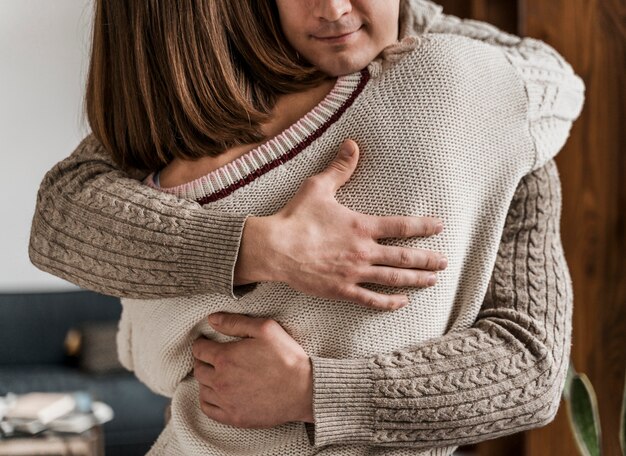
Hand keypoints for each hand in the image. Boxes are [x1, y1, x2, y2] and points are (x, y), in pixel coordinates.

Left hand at [192, 313, 313, 428]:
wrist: (304, 390)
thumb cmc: (287, 357)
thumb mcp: (265, 329)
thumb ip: (235, 322)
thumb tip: (212, 319)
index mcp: (226, 358)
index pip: (199, 349)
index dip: (202, 343)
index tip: (206, 342)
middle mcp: (221, 381)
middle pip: (198, 369)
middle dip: (202, 360)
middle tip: (210, 356)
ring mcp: (226, 401)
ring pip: (202, 389)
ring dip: (205, 379)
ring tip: (215, 373)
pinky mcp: (234, 417)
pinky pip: (208, 409)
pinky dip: (207, 399)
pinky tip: (215, 393)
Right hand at [234, 139, 446, 310]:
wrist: (275, 249)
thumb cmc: (296, 217)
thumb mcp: (318, 187)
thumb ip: (340, 168)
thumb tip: (352, 144)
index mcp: (362, 226)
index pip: (402, 226)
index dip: (424, 226)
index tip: (439, 227)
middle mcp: (364, 251)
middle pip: (405, 257)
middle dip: (428, 259)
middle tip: (443, 262)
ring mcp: (354, 273)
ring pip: (394, 279)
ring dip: (416, 280)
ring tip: (432, 280)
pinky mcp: (342, 290)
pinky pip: (371, 299)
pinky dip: (389, 302)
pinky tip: (402, 302)